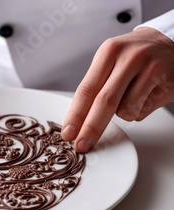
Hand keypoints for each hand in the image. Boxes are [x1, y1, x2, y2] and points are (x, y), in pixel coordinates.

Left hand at [61, 27, 173, 152]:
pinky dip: (139, 111)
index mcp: (109, 52)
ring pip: (126, 110)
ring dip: (123, 113)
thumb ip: (95, 85)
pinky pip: (143, 111)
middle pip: (104, 101)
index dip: (76, 115)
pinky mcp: (166, 82)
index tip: (68, 133)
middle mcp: (129, 58)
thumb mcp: (110, 60)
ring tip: (132, 95)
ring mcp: (150, 69)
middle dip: (91, 127)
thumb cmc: (133, 56)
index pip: (87, 89)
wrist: (167, 42)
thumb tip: (76, 120)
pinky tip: (146, 94)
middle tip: (82, 145)